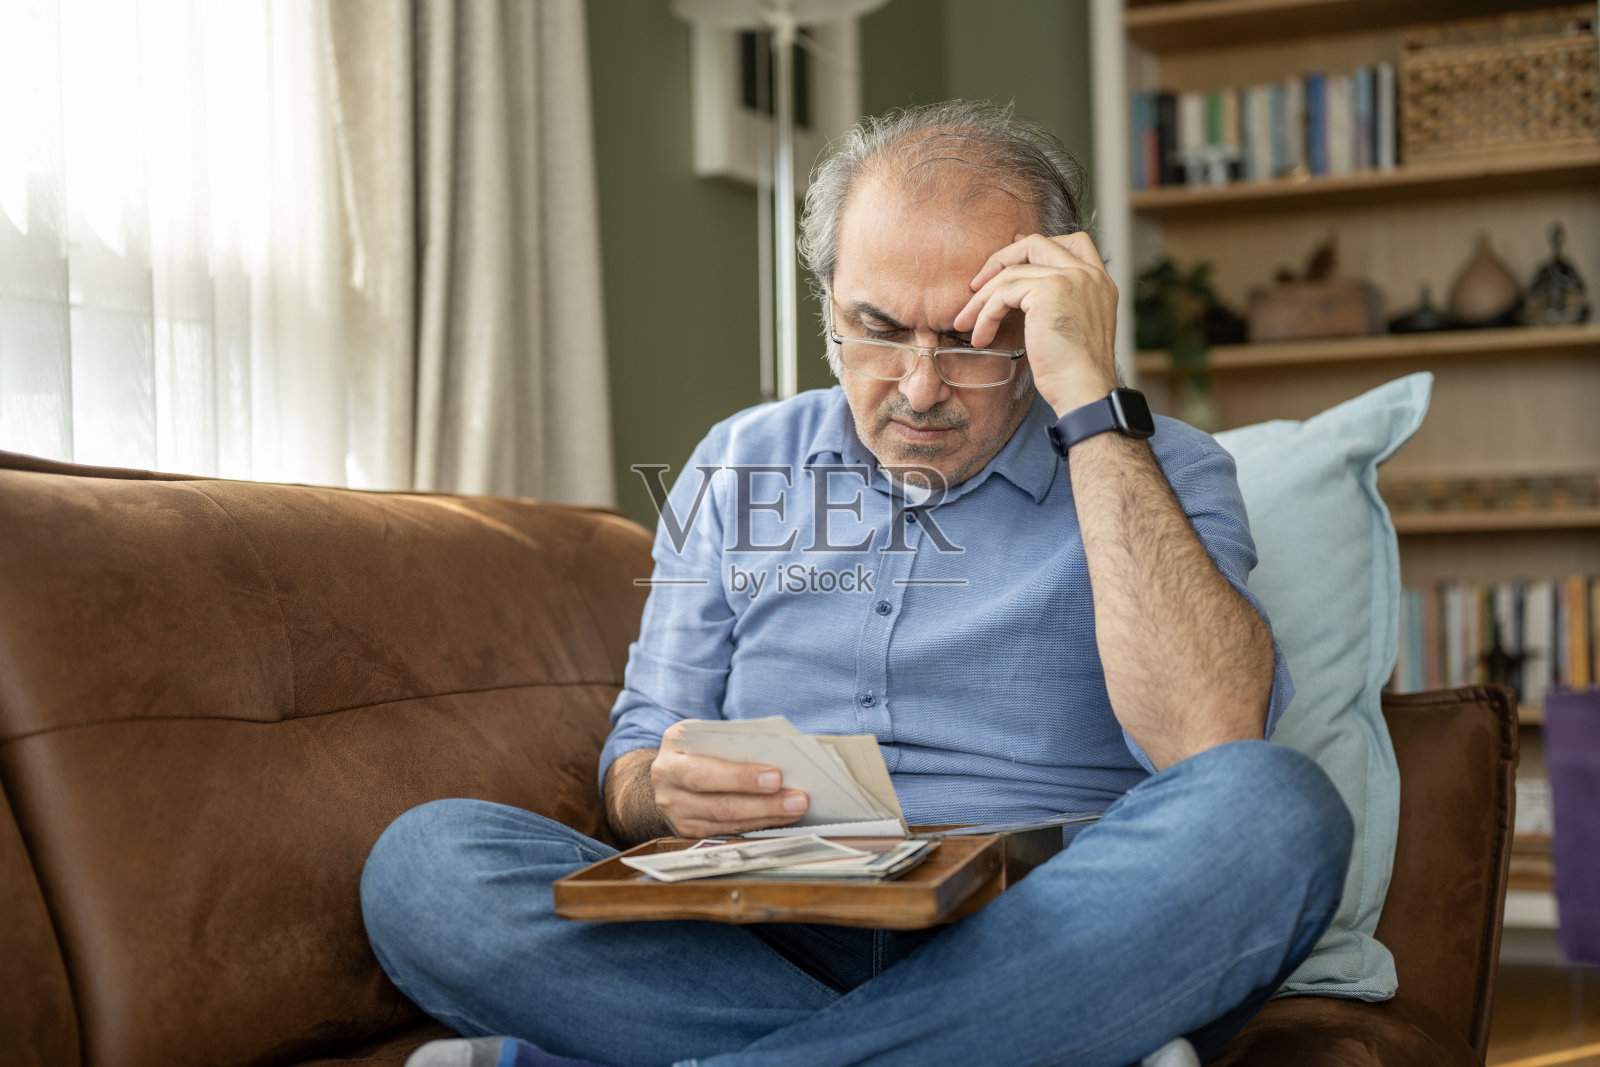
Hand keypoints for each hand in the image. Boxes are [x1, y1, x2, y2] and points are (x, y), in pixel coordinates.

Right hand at [649, 720, 809, 837]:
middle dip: (762, 802)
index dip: (741, 776)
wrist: (670, 766)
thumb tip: (780, 754)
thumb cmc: (700, 742)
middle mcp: (668, 780)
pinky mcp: (687, 828)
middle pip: (718, 802)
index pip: (707, 768)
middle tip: (797, 799)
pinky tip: (780, 817)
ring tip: (796, 808)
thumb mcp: (708, 731)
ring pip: (725, 821)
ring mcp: (675, 809)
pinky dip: (757, 824)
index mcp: (674, 746)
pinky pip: (726, 830)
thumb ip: (734, 740)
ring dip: (766, 816)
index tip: (777, 776)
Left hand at [953, 231, 1119, 417]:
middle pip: (1036, 244)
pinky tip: (981, 337)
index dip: (1037, 243)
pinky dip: (985, 314)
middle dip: (1000, 260)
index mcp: (1099, 282)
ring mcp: (1070, 278)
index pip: (1074, 242)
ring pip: (1011, 272)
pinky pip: (1003, 293)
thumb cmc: (1074, 372)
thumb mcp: (1072, 326)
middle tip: (976, 286)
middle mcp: (1088, 275)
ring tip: (967, 324)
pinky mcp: (1048, 291)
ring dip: (982, 300)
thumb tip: (1025, 286)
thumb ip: (1059, 302)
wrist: (1083, 390)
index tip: (1011, 248)